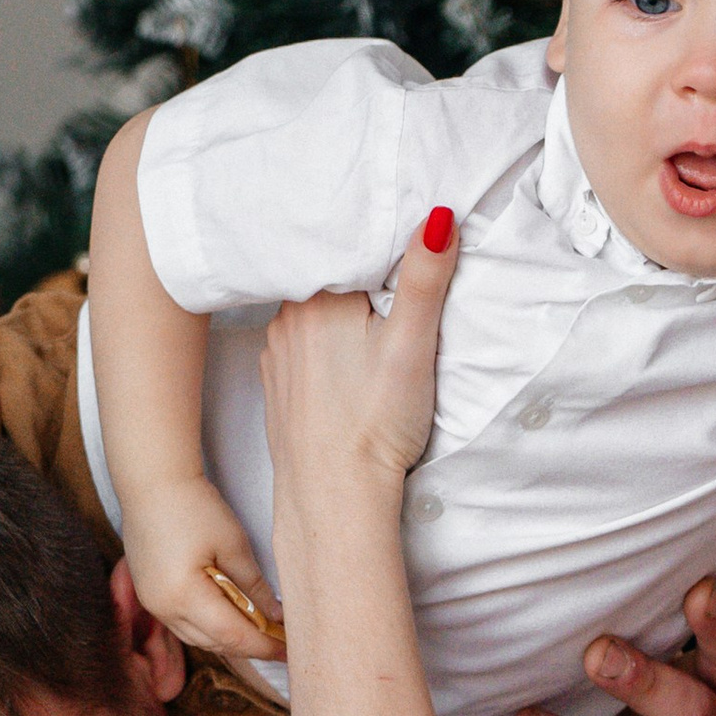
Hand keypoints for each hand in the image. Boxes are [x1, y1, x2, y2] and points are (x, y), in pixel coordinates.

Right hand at [121, 476, 286, 668]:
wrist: (151, 482)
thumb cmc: (194, 506)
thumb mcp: (233, 545)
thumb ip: (255, 586)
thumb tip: (276, 616)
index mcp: (185, 595)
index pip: (233, 635)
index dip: (264, 646)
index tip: (290, 651)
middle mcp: (163, 608)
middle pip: (215, 643)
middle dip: (249, 647)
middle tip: (280, 643)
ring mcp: (153, 604)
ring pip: (198, 638)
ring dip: (229, 639)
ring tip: (260, 633)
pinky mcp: (149, 596)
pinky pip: (184, 625)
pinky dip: (210, 627)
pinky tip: (231, 619)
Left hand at [262, 207, 457, 516]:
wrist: (334, 499)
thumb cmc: (376, 425)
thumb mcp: (411, 346)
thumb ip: (424, 279)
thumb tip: (437, 216)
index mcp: (317, 299)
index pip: (353, 249)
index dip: (385, 249)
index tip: (411, 252)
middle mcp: (286, 319)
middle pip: (331, 279)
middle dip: (363, 280)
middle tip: (398, 289)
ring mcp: (277, 352)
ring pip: (314, 313)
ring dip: (341, 314)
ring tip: (373, 329)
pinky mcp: (278, 384)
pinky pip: (302, 345)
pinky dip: (323, 345)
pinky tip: (346, 365)